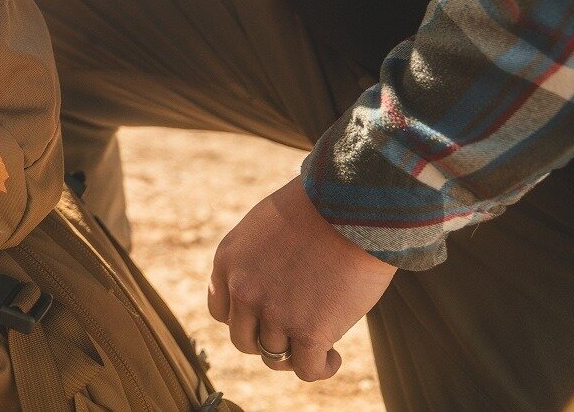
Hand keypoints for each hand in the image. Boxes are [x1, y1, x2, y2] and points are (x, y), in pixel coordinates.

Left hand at [207, 175, 396, 381]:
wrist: (352, 204)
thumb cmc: (318, 206)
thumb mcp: (265, 225)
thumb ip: (255, 259)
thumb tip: (268, 289)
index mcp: (228, 261)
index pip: (221, 311)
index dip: (246, 318)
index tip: (267, 317)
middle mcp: (243, 291)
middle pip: (244, 340)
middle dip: (267, 339)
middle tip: (294, 332)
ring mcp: (274, 313)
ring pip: (274, 357)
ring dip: (296, 353)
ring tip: (319, 343)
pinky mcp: (310, 331)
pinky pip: (307, 369)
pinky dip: (321, 367)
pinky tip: (332, 356)